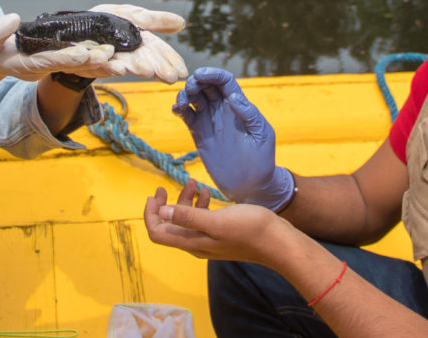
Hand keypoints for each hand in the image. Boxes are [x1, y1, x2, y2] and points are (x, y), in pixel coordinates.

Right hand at [0, 13, 112, 83]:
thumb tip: (13, 19)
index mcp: (27, 63)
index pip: (49, 60)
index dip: (65, 57)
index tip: (82, 53)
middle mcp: (45, 66)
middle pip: (71, 66)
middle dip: (92, 64)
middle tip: (112, 60)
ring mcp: (53, 65)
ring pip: (80, 67)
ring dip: (100, 66)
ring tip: (122, 64)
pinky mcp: (59, 60)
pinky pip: (81, 62)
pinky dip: (97, 61)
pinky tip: (116, 57)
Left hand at [67, 4, 187, 83]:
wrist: (71, 27)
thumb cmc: (105, 21)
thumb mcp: (132, 16)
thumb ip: (154, 21)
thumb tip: (182, 23)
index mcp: (138, 43)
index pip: (159, 52)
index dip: (171, 61)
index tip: (183, 71)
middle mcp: (125, 54)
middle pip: (144, 61)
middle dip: (156, 68)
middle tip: (169, 76)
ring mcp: (107, 59)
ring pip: (123, 65)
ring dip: (135, 68)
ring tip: (147, 71)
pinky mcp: (88, 62)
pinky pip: (98, 64)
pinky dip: (108, 66)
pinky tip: (118, 68)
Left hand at [144, 181, 289, 264]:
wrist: (277, 241)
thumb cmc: (249, 230)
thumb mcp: (216, 221)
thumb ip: (188, 217)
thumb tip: (163, 212)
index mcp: (191, 242)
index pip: (157, 233)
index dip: (150, 215)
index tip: (154, 196)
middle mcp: (197, 243)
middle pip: (169, 225)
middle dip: (164, 205)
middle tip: (164, 187)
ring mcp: (209, 238)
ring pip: (186, 219)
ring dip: (185, 200)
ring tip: (194, 183)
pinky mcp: (220, 232)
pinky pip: (202, 218)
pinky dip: (200, 204)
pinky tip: (207, 193)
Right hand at [172, 67, 293, 209]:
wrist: (251, 185)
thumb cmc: (262, 159)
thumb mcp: (262, 135)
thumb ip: (250, 114)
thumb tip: (234, 97)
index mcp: (239, 106)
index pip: (225, 81)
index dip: (213, 74)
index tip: (200, 74)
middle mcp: (223, 109)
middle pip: (206, 86)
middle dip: (196, 81)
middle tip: (191, 88)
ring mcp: (210, 121)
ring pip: (194, 98)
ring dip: (185, 94)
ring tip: (182, 102)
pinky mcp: (199, 134)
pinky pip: (187, 116)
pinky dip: (179, 109)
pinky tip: (177, 110)